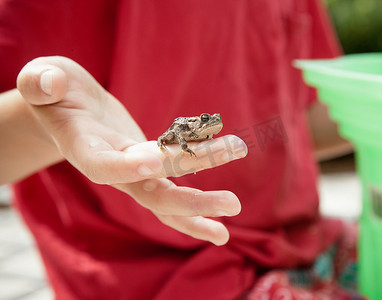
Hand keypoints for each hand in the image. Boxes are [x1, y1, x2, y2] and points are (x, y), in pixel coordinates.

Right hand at [17, 56, 246, 245]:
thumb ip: (40, 82)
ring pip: (166, 196)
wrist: (70, 109)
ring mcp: (132, 170)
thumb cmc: (55, 90)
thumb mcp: (41, 78)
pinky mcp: (149, 164)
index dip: (125, 167)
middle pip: (150, 192)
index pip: (104, 166)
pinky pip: (174, 182)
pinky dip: (198, 192)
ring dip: (202, 203)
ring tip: (235, 207)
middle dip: (189, 199)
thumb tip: (48, 83)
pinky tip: (224, 207)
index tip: (154, 162)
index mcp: (84, 149)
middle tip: (233, 203)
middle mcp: (112, 168)